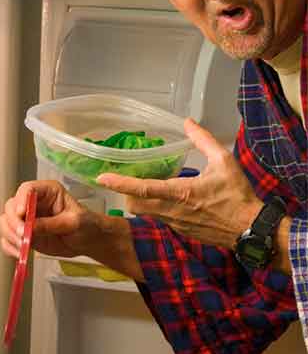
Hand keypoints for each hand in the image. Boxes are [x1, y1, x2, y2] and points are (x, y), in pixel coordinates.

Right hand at [0, 180, 101, 258]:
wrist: (89, 242)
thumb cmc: (87, 225)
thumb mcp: (74, 222)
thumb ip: (51, 224)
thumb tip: (30, 227)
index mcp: (47, 192)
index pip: (27, 189)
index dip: (20, 200)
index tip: (22, 213)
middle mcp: (33, 203)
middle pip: (11, 206)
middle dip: (14, 222)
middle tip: (23, 234)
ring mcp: (26, 219)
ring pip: (6, 223)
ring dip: (10, 235)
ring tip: (23, 246)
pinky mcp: (24, 234)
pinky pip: (8, 239)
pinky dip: (10, 247)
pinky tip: (20, 253)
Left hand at [97, 118, 261, 248]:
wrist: (251, 229)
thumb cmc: (238, 195)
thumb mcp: (224, 162)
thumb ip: (203, 140)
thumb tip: (187, 122)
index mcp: (180, 193)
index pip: (142, 189)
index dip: (120, 183)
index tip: (102, 178)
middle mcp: (171, 210)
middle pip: (134, 204)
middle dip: (126, 193)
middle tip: (127, 179)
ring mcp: (174, 223)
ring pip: (144, 213)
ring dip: (139, 200)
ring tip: (145, 185)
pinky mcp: (179, 231)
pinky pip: (158, 219)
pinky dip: (155, 208)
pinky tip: (166, 199)